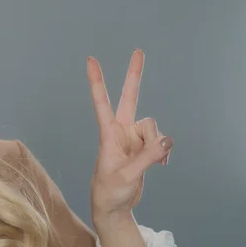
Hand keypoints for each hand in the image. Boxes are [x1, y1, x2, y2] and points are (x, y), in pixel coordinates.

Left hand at [87, 49, 172, 219]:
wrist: (114, 206)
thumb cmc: (109, 190)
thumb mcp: (126, 176)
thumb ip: (146, 157)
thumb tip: (166, 140)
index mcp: (108, 134)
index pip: (101, 103)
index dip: (97, 82)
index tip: (91, 60)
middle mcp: (121, 130)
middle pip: (130, 98)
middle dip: (134, 75)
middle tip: (138, 51)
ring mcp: (133, 137)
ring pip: (153, 127)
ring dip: (157, 144)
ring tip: (155, 162)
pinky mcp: (143, 146)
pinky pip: (160, 140)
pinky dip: (163, 151)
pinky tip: (162, 163)